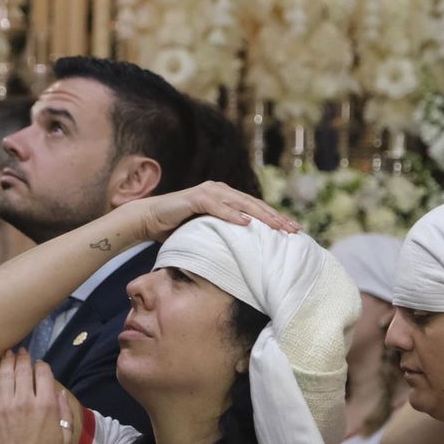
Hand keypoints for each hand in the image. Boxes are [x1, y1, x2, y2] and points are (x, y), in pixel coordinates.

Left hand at [0, 349, 77, 443]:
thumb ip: (64, 413)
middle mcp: (25, 401)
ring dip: (6, 362)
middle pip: (23, 370)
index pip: (43, 373)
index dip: (41, 365)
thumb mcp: (66, 438)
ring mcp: (4, 407)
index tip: (39, 364)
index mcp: (46, 405)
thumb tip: (59, 393)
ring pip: (4, 375)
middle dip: (23, 358)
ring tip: (7, 355)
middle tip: (21, 352)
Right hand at [129, 181, 299, 242]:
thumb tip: (249, 252)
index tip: (294, 230)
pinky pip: (217, 206)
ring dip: (260, 215)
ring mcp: (208, 191)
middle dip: (275, 217)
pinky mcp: (195, 197)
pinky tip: (246, 223)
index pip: (256, 208)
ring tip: (277, 226)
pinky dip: (231, 214)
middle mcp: (220, 190)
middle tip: (294, 229)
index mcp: (226, 197)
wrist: (149, 219)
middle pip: (254, 204)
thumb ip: (226, 234)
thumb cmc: (178, 228)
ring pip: (240, 203)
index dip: (275, 218)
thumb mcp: (208, 232)